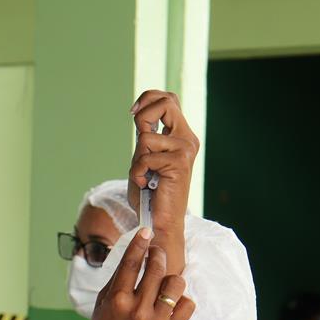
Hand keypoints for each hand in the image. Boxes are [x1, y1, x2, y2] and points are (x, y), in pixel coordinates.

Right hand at [75, 228, 194, 319]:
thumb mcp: (100, 308)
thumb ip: (115, 284)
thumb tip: (131, 259)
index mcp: (116, 300)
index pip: (130, 263)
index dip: (140, 243)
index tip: (147, 230)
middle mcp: (137, 309)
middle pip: (156, 268)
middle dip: (159, 254)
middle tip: (158, 252)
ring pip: (176, 284)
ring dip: (172, 278)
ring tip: (166, 281)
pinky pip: (187, 306)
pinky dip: (182, 300)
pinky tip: (173, 302)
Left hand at [128, 90, 199, 273]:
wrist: (160, 221)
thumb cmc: (150, 194)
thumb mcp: (144, 158)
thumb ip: (146, 137)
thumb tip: (139, 114)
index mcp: (180, 135)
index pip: (169, 99)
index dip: (148, 98)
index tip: (132, 113)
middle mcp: (187, 139)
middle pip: (166, 102)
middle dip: (142, 115)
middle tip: (137, 138)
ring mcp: (185, 149)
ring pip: (146, 137)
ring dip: (137, 159)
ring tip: (146, 177)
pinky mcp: (179, 163)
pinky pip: (144, 158)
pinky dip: (138, 173)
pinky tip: (147, 185)